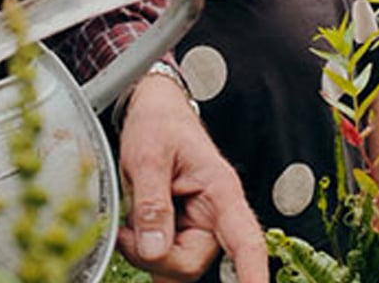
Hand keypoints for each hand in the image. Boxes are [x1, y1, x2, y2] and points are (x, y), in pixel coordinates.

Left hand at [115, 76, 267, 282]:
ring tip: (127, 225)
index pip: (246, 239)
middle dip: (155, 256)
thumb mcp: (148, 156)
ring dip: (147, 255)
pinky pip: (168, 261)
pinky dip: (148, 256)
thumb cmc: (158, 124)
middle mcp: (216, 214)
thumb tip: (154, 250)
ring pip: (177, 266)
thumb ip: (151, 203)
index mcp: (221, 190)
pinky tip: (133, 238)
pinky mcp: (182, 232)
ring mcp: (199, 226)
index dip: (253, 271)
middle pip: (193, 262)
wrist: (154, 111)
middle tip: (124, 231)